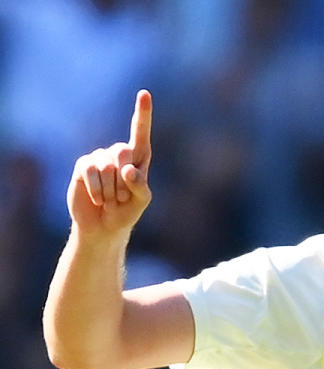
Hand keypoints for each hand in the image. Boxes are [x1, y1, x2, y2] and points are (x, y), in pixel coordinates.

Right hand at [67, 90, 152, 238]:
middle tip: (122, 198)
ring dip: (111, 191)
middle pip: (123, 152)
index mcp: (139, 158)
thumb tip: (127, 169)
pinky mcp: (83, 166)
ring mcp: (99, 158)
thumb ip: (140, 186)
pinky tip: (98, 199)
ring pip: (107, 168)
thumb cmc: (127, 212)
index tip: (144, 93)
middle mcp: (118, 154)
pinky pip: (91, 172)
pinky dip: (97, 191)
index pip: (141, 132)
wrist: (103, 226)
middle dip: (124, 181)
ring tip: (111, 200)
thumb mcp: (141, 202)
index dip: (142, 113)